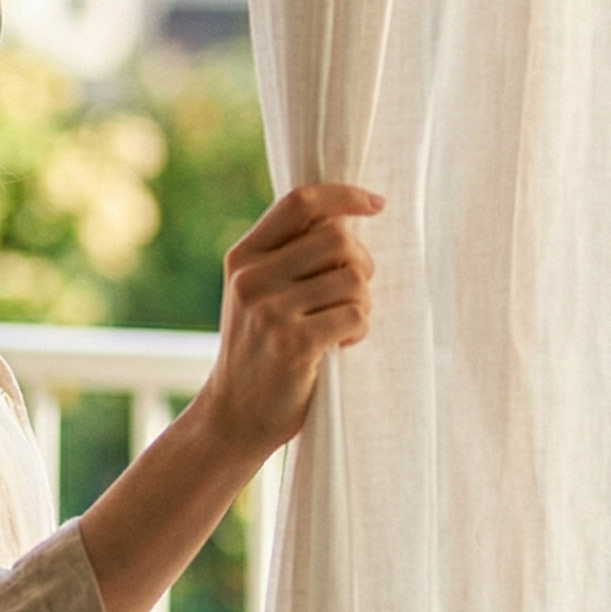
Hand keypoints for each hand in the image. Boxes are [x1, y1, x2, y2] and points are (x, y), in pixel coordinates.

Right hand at [197, 183, 381, 462]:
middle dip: (362, 263)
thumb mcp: (256, 293)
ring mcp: (270, 311)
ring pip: (353, 279)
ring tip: (342, 325)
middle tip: (354, 292)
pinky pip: (356, 315)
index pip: (300, 202)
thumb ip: (288, 255)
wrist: (234, 415)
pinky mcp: (293, 344)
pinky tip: (340, 345)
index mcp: (243, 256)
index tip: (376, 205)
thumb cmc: (259, 349)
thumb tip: (348, 217)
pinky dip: (359, 330)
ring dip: (362, 303)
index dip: (345, 196)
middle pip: (338, 238)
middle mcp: (251, 278)